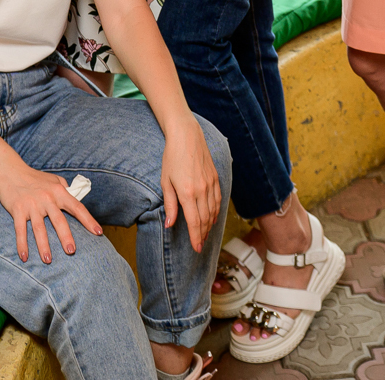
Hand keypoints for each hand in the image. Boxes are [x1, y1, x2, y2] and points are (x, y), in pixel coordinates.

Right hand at [0, 162, 102, 262]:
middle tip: (71, 251)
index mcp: (59, 192)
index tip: (98, 232)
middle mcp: (47, 198)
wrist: (11, 172)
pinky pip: (20, 230)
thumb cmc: (36, 178)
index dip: (88, 220)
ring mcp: (32, 205)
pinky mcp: (18, 210)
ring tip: (48, 260)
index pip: (77, 207)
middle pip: (58, 220)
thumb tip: (77, 199)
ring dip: (43, 245)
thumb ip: (66, 190)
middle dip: (65, 237)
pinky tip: (25, 257)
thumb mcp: (55, 180)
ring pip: (39, 228)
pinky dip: (22, 244)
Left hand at [161, 116, 221, 251]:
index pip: (194, 222)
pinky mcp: (215, 177)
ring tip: (206, 235)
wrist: (186, 136)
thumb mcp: (165, 181)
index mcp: (187, 193)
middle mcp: (201, 190)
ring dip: (210, 225)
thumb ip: (169, 204)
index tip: (196, 248)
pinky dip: (216, 211)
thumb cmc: (172, 157)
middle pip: (205, 219)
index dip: (196, 237)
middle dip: (203, 234)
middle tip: (200, 245)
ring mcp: (210, 184)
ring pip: (213, 211)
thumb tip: (169, 224)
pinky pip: (218, 200)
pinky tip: (213, 217)